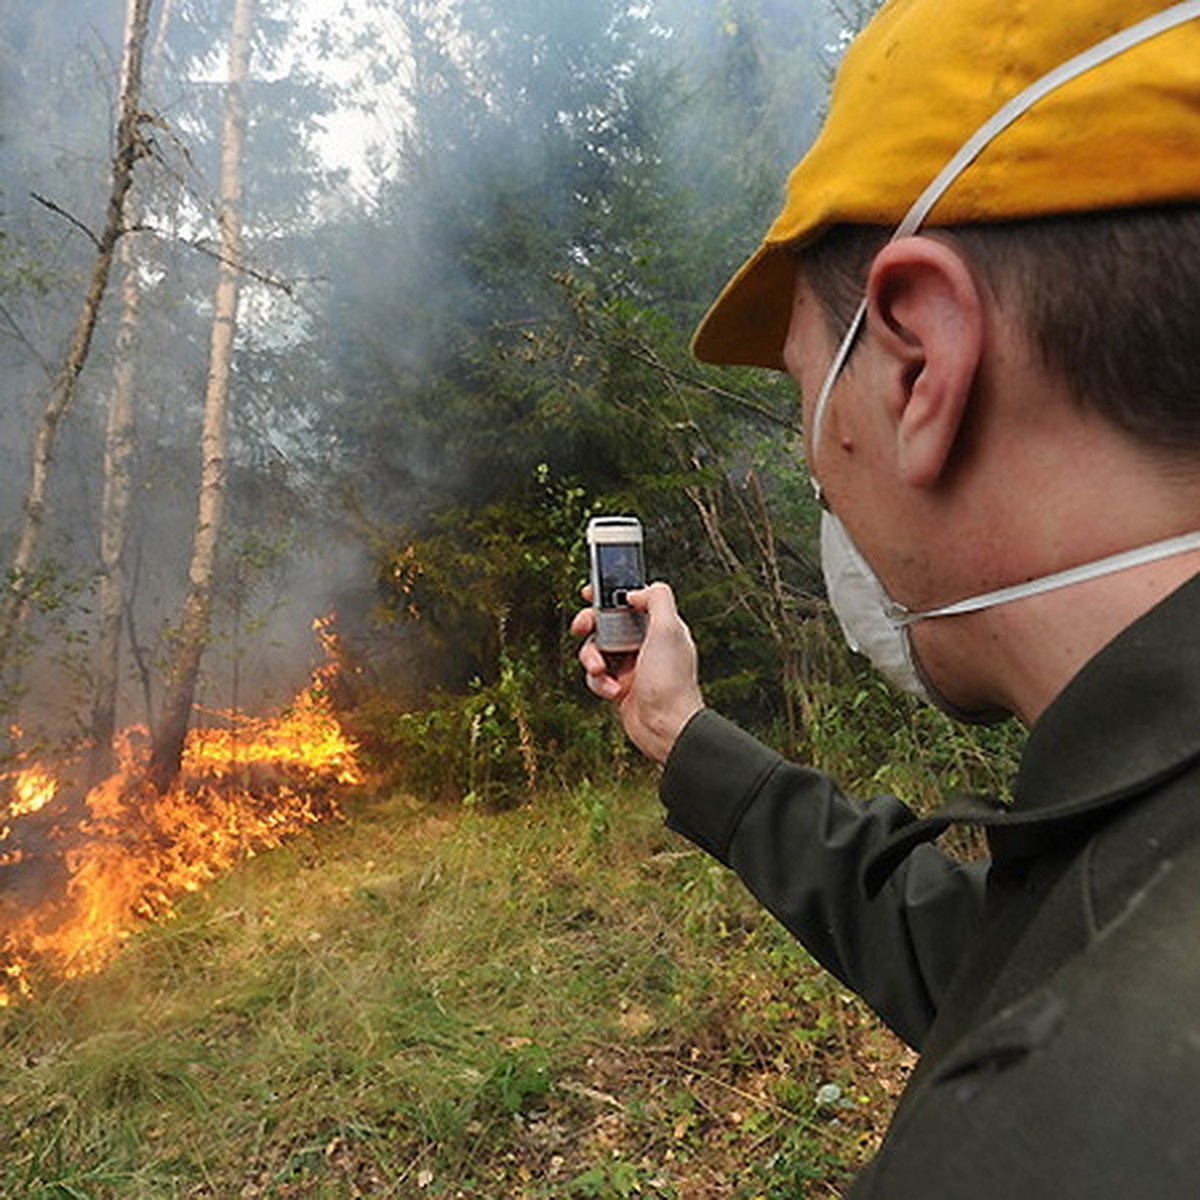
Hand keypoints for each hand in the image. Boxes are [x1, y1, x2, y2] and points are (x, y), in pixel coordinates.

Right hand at [571, 581, 703, 764]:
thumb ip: (657, 599)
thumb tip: (634, 593)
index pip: (630, 601)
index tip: (588, 592)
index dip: (608, 595)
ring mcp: (631, 665)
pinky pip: (597, 676)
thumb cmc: (671, 681)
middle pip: (606, 623)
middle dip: (590, 624)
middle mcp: (645, 643)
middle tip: (579, 627)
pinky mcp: (620, 686)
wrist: (667, 728)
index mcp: (659, 626)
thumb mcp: (670, 630)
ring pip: (596, 649)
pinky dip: (599, 682)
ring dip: (592, 657)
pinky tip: (612, 692)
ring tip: (600, 670)